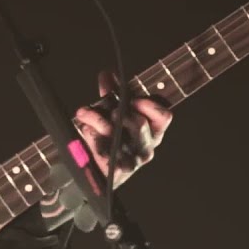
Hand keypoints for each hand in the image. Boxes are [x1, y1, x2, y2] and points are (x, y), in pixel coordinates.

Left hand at [73, 71, 172, 187]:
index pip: (164, 117)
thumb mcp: (113, 113)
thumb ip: (112, 93)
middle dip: (118, 111)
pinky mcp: (115, 170)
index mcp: (153, 131)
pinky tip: (85, 129)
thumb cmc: (111, 140)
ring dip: (98, 120)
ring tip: (84, 113)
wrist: (99, 174)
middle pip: (139, 124)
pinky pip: (103, 149)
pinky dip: (91, 135)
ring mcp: (132, 161)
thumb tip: (106, 73)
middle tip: (106, 108)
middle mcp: (146, 147)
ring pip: (118, 136)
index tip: (134, 99)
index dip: (150, 106)